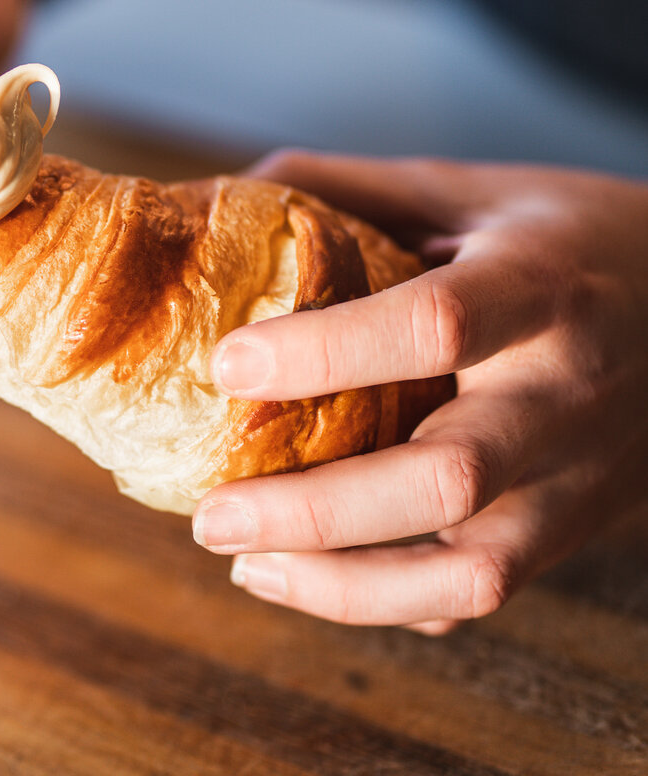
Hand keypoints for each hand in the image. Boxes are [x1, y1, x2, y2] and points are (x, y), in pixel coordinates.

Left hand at [192, 150, 647, 633]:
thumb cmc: (570, 240)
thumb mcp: (474, 191)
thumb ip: (352, 190)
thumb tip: (221, 198)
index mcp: (541, 287)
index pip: (436, 326)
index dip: (325, 351)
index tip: (224, 363)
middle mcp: (568, 392)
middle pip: (449, 479)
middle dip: (315, 511)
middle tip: (210, 514)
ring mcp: (582, 475)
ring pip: (472, 570)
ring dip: (344, 585)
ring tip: (241, 562)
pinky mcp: (577, 527)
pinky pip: (483, 594)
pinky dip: (388, 603)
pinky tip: (304, 578)